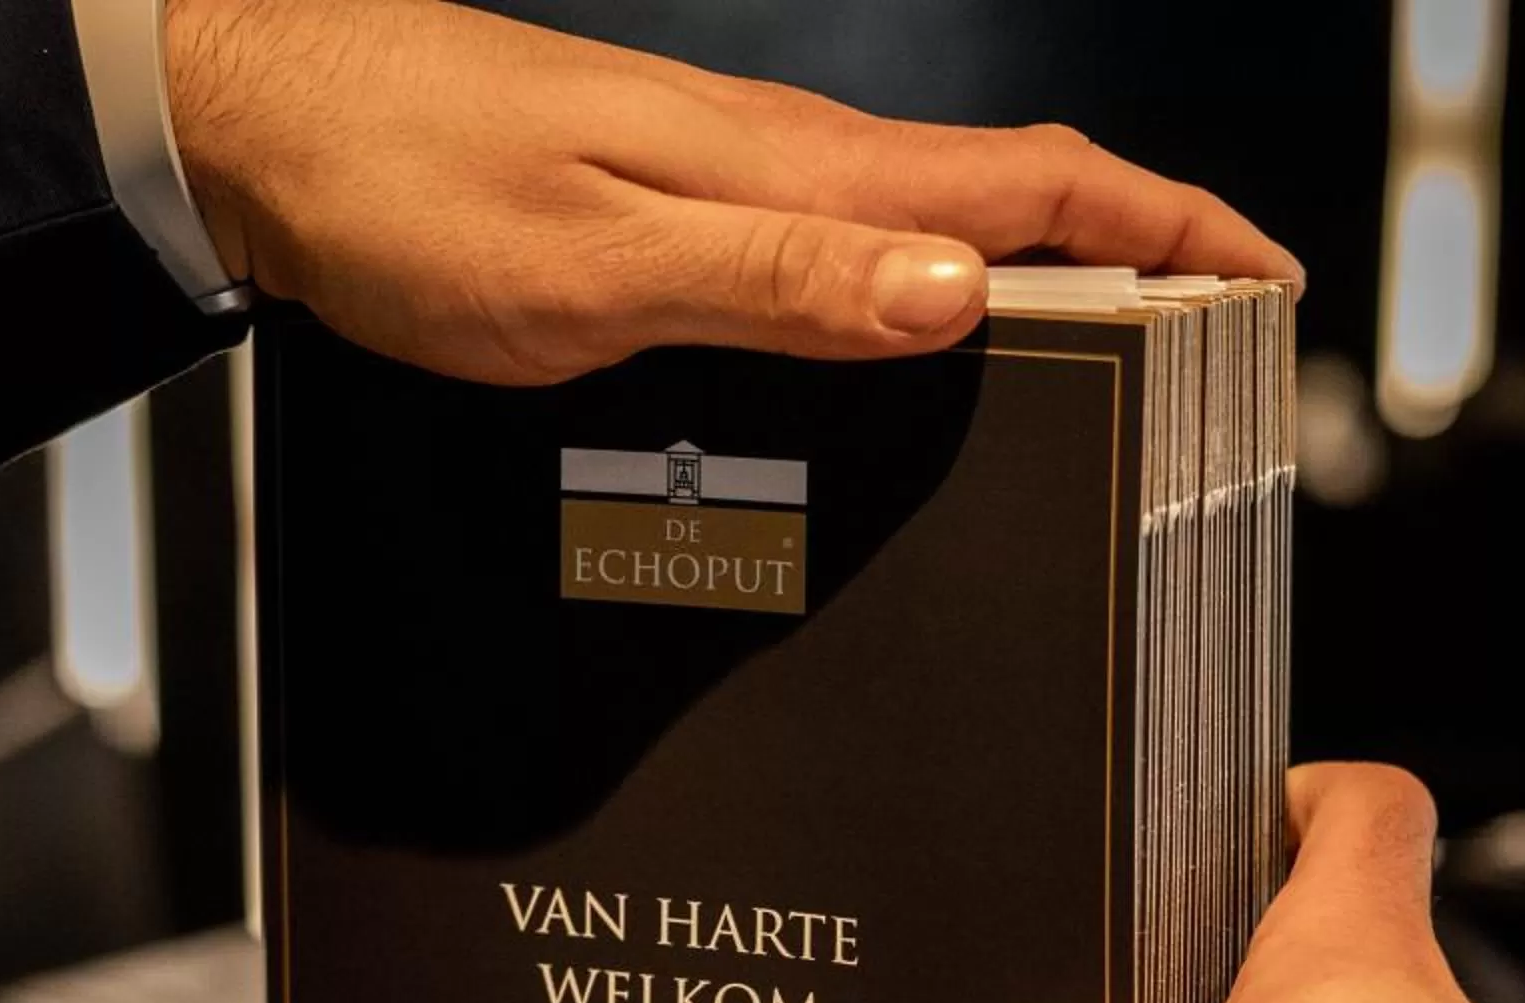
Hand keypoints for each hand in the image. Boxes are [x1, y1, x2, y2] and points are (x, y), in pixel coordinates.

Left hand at [161, 0, 1300, 385]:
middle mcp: (779, 157)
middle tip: (1217, 348)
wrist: (256, 121)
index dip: (1173, 231)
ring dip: (1037, 278)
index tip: (1267, 285)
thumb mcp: (591, 268)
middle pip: (1010, 200)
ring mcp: (724, 172)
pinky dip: (917, 285)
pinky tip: (907, 341)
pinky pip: (834, 239)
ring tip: (1104, 360)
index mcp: (792, 167)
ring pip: (925, 223)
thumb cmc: (398, 190)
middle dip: (1140, 263)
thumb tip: (962, 295)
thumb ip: (778, 280)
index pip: (1039, 185)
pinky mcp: (666, 198)